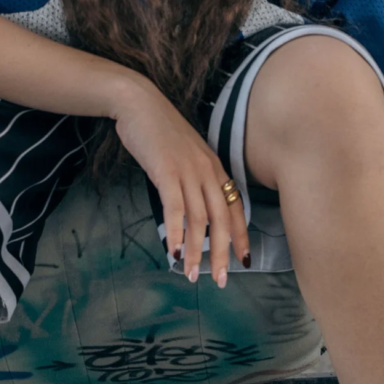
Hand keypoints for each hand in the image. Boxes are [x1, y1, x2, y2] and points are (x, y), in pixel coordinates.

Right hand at [111, 75, 247, 286]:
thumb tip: (196, 209)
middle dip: (222, 253)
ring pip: (199, 219)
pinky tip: (174, 251)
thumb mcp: (188, 157)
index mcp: (217, 171)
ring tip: (191, 275)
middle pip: (222, 221)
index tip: (244, 262)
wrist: (139, 104)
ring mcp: (189, 172)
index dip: (241, 237)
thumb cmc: (162, 133)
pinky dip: (175, 231)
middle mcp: (209, 173)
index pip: (236, 210)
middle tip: (220, 279)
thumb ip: (196, 180)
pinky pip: (175, 207)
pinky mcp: (167, 171)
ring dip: (196, 250)